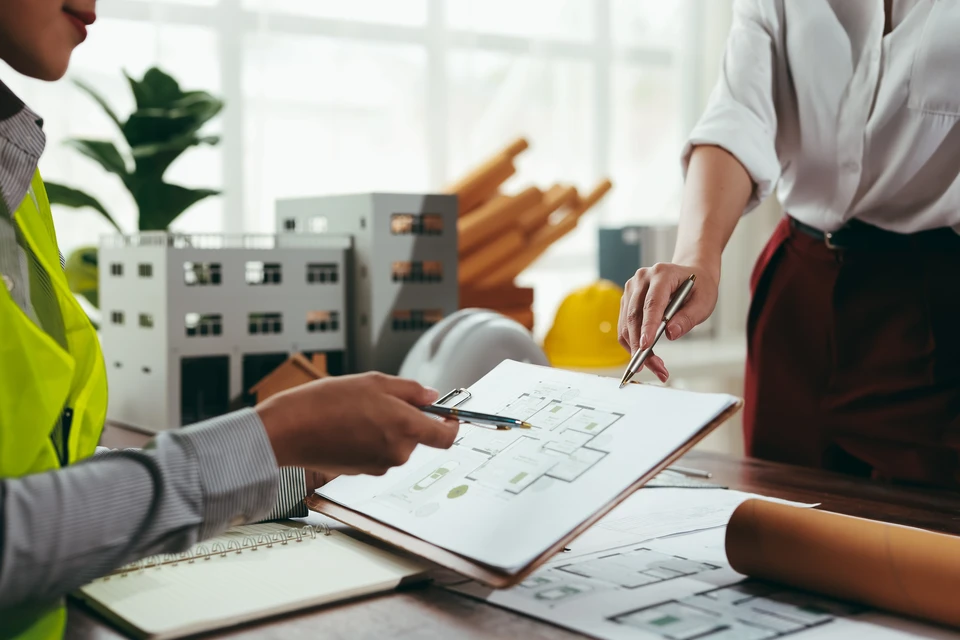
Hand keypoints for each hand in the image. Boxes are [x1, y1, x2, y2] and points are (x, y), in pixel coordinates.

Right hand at [257, 372, 458, 476]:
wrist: (291, 429)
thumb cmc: (327, 403)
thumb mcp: (374, 382)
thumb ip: (410, 390)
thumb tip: (431, 396)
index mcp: (405, 427)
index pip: (446, 437)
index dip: (451, 425)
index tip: (449, 416)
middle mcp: (397, 451)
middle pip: (417, 437)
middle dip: (406, 419)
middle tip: (381, 400)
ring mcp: (380, 464)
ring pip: (396, 444)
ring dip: (386, 429)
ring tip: (357, 411)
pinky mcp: (363, 471)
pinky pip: (377, 453)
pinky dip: (370, 440)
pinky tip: (348, 426)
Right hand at [618, 262, 719, 381]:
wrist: (692, 275)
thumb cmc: (699, 288)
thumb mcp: (704, 302)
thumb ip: (688, 318)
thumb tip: (670, 334)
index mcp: (662, 274)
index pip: (651, 303)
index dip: (648, 326)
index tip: (646, 347)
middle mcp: (642, 279)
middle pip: (634, 316)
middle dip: (641, 346)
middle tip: (656, 368)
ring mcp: (632, 289)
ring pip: (626, 325)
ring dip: (636, 349)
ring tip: (656, 367)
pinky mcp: (627, 301)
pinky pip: (625, 327)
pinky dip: (633, 344)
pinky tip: (647, 356)